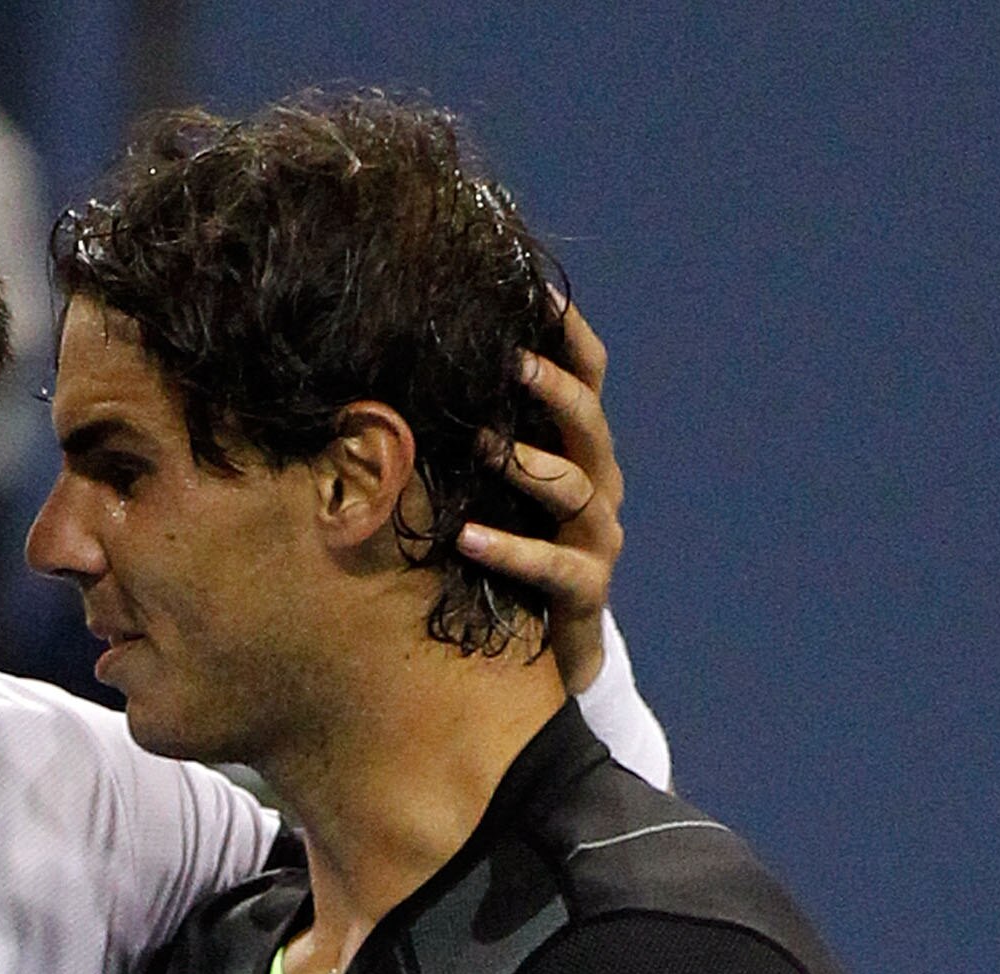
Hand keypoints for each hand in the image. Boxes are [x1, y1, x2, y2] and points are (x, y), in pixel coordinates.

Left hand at [461, 302, 625, 697]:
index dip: (568, 331)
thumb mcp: (490, 487)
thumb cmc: (507, 554)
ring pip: (574, 487)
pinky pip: (553, 565)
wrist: (546, 658)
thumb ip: (472, 435)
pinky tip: (466, 539)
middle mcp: (598, 484)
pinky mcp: (585, 591)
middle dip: (551, 387)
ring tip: (479, 446)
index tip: (532, 290)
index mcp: (580, 448)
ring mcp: (597, 538)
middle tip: (510, 361)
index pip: (588, 374)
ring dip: (526, 464)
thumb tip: (401, 375)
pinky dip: (509, 549)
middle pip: (588, 421)